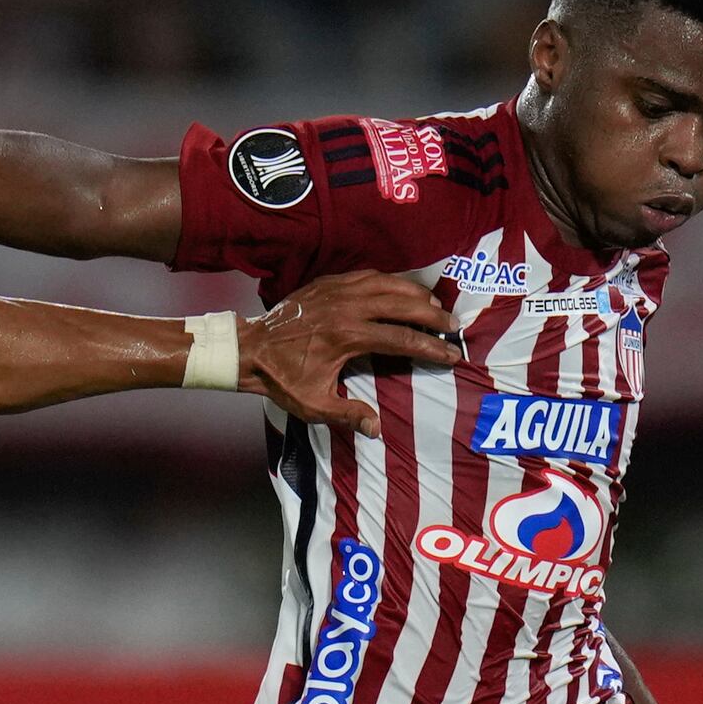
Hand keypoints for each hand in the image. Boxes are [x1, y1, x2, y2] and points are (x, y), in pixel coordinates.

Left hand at [237, 271, 458, 438]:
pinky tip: (402, 290)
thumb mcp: (312, 404)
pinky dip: (390, 281)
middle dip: (433, 314)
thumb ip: (347, 414)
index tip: (451, 354)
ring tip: (435, 305)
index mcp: (347, 336)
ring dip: (415, 293)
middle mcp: (347, 307)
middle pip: (402, 303)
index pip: (401, 339)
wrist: (250, 349)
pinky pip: (368, 275)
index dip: (430, 347)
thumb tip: (377, 428)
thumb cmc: (281, 379)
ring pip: (387, 283)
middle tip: (453, 325)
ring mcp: (337, 290)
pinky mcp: (328, 281)